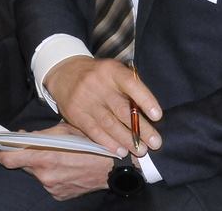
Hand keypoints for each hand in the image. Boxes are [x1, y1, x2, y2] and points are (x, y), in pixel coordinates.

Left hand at [0, 122, 113, 200]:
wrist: (112, 169)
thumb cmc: (90, 144)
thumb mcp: (64, 131)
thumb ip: (39, 135)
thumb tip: (22, 137)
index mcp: (44, 157)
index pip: (9, 159)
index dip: (0, 153)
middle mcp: (44, 175)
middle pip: (22, 164)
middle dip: (24, 154)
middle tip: (33, 145)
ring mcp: (51, 187)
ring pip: (35, 173)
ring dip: (40, 164)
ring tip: (56, 155)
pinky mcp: (58, 195)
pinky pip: (47, 182)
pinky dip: (50, 173)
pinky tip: (64, 167)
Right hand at [43, 57, 161, 157]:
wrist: (65, 73)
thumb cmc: (99, 76)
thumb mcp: (113, 72)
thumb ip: (129, 88)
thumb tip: (149, 115)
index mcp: (111, 71)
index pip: (130, 84)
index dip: (145, 100)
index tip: (157, 116)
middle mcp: (97, 84)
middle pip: (122, 109)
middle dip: (141, 129)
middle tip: (155, 143)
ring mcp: (85, 100)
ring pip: (109, 124)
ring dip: (127, 139)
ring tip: (141, 150)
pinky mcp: (75, 114)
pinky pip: (94, 131)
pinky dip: (109, 143)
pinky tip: (121, 150)